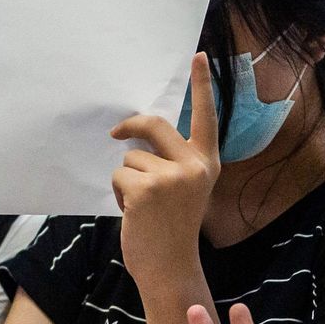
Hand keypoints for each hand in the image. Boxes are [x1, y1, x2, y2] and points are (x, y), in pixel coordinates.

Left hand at [110, 53, 217, 284]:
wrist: (170, 267)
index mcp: (207, 163)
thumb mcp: (185, 189)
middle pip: (153, 123)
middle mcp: (194, 165)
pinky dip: (118, 193)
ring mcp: (171, 176)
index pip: (206, 117)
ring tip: (141, 204)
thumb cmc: (172, 228)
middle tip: (117, 133)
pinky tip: (133, 212)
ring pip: (130, 156)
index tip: (199, 56)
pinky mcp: (146, 188)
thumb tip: (139, 132)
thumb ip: (174, 160)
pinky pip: (119, 174)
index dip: (202, 85)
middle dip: (130, 127)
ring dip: (126, 177)